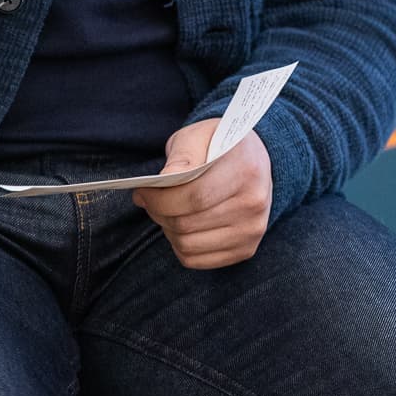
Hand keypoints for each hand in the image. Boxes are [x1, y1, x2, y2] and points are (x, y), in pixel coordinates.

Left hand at [133, 122, 272, 268]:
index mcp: (246, 169)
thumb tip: (161, 182)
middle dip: (158, 213)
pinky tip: (179, 224)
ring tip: (164, 210)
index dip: (160, 199)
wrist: (253, 159)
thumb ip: (181, 156)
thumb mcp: (198, 135)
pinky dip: (179, 245)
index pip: (194, 197)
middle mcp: (254, 204)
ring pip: (188, 245)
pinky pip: (197, 260)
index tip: (141, 192)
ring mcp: (252, 231)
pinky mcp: (245, 249)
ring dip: (167, 230)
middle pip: (188, 223)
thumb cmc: (218, 144)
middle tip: (148, 199)